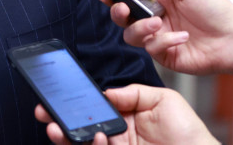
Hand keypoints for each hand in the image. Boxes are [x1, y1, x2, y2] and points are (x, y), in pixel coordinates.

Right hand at [35, 85, 218, 144]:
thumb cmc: (188, 131)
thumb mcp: (162, 99)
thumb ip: (132, 93)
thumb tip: (105, 93)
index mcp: (123, 115)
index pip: (92, 105)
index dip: (73, 100)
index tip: (56, 93)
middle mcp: (115, 133)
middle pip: (80, 125)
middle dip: (58, 118)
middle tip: (44, 112)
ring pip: (83, 142)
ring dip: (66, 135)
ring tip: (57, 128)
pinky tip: (98, 137)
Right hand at [102, 0, 232, 89]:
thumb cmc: (216, 10)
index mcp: (158, 1)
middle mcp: (155, 20)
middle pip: (123, 19)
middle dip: (118, 13)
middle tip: (123, 9)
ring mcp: (159, 38)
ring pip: (132, 36)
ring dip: (142, 28)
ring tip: (158, 23)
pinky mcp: (165, 56)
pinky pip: (152, 49)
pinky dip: (165, 41)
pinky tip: (183, 37)